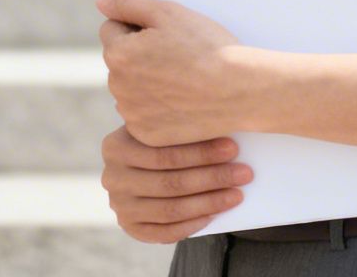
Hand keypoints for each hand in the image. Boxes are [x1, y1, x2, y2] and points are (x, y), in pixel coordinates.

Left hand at [96, 0, 245, 146]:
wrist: (240, 90)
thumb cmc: (206, 47)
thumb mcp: (169, 12)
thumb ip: (128, 4)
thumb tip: (101, 3)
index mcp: (117, 54)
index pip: (112, 29)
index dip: (139, 26)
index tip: (166, 34)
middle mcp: (117, 86)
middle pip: (121, 60)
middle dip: (140, 54)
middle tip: (178, 56)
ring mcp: (131, 114)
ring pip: (131, 88)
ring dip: (147, 81)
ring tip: (183, 79)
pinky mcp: (146, 135)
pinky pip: (143, 114)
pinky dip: (157, 107)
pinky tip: (182, 100)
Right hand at [100, 124, 253, 243]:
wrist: (139, 165)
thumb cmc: (161, 140)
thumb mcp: (160, 126)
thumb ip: (179, 127)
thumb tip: (226, 124)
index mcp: (115, 147)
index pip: (163, 154)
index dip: (200, 153)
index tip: (232, 148)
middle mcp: (112, 178)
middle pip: (170, 183)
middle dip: (212, 178)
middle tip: (244, 173)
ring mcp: (120, 206)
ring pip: (170, 209)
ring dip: (209, 203)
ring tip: (237, 194)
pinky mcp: (130, 227)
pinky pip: (165, 232)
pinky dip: (193, 224)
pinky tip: (216, 214)